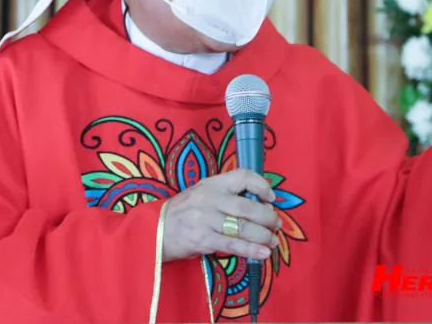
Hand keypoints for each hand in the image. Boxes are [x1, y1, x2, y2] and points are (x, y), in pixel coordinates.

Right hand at [162, 169, 280, 262]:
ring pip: (243, 228)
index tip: (271, 198)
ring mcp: (206, 219)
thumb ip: (226, 196)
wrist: (155, 229)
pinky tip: (263, 254)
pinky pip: (233, 245)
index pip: (242, 176)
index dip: (261, 185)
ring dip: (263, 237)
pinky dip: (251, 250)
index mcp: (212, 183)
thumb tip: (260, 205)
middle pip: (248, 208)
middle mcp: (210, 199)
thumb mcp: (202, 193)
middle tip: (276, 225)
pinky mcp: (203, 240)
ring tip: (272, 242)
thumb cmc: (183, 211)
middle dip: (268, 218)